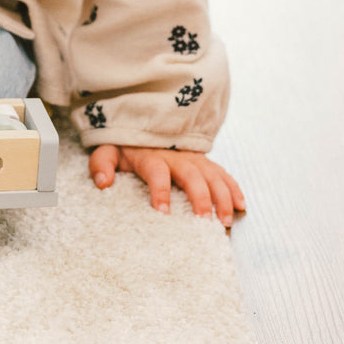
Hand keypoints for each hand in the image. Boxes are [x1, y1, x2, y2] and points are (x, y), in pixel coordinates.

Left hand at [89, 145, 245, 227]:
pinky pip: (223, 174)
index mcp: (150, 156)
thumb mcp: (108, 150)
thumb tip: (103, 183)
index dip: (159, 191)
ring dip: (222, 198)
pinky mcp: (205, 162)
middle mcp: (176, 156)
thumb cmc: (126, 144)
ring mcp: (194, 158)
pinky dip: (234, 189)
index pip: (156, 173)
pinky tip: (241, 206)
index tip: (162, 211)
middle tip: (205, 222)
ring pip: (213, 176)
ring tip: (225, 221)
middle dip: (200, 198)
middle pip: (192, 176)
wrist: (144, 121)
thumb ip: (102, 164)